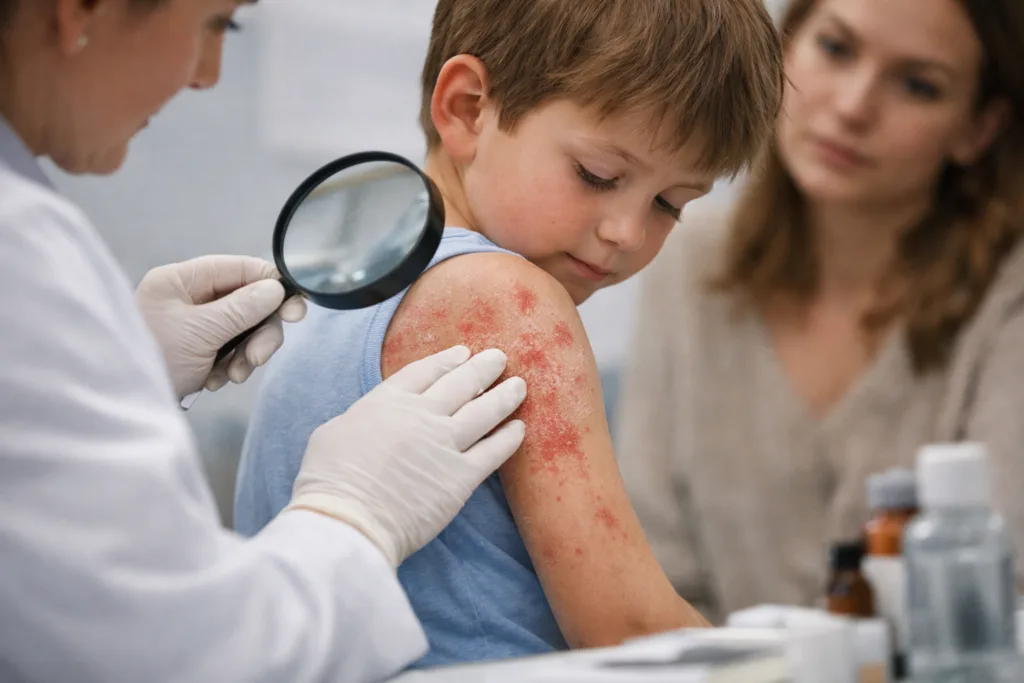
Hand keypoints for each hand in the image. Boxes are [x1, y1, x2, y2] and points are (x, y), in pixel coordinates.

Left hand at [136, 255, 306, 398]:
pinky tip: (215, 381)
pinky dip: (230, 366)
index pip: (240, 269)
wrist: (120, 404)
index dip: (272, 286)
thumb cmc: (151, 358)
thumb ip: (241, 308)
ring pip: (243, 330)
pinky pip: (230, 351)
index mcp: (183, 280)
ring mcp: (194, 325)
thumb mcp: (200, 332)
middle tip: (259, 357)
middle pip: (247, 303)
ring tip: (232, 376)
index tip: (296, 309)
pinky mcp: (196, 351)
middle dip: (258, 332)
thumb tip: (276, 288)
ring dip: (246, 355)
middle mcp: (189, 298)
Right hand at [286, 346, 526, 567]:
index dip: (446, 360)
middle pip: (460, 383)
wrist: (348, 519)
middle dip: (482, 368)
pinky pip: (493, 452)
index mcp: (387, 401)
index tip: (462, 354)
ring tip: (520, 386)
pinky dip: (509, 438)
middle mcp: (421, 415)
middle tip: (499, 358)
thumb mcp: (333, 432)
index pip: (424, 371)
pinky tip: (519, 429)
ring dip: (505, 396)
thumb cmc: (328, 481)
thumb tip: (373, 420)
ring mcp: (445, 444)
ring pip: (484, 411)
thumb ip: (361, 418)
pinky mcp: (462, 477)